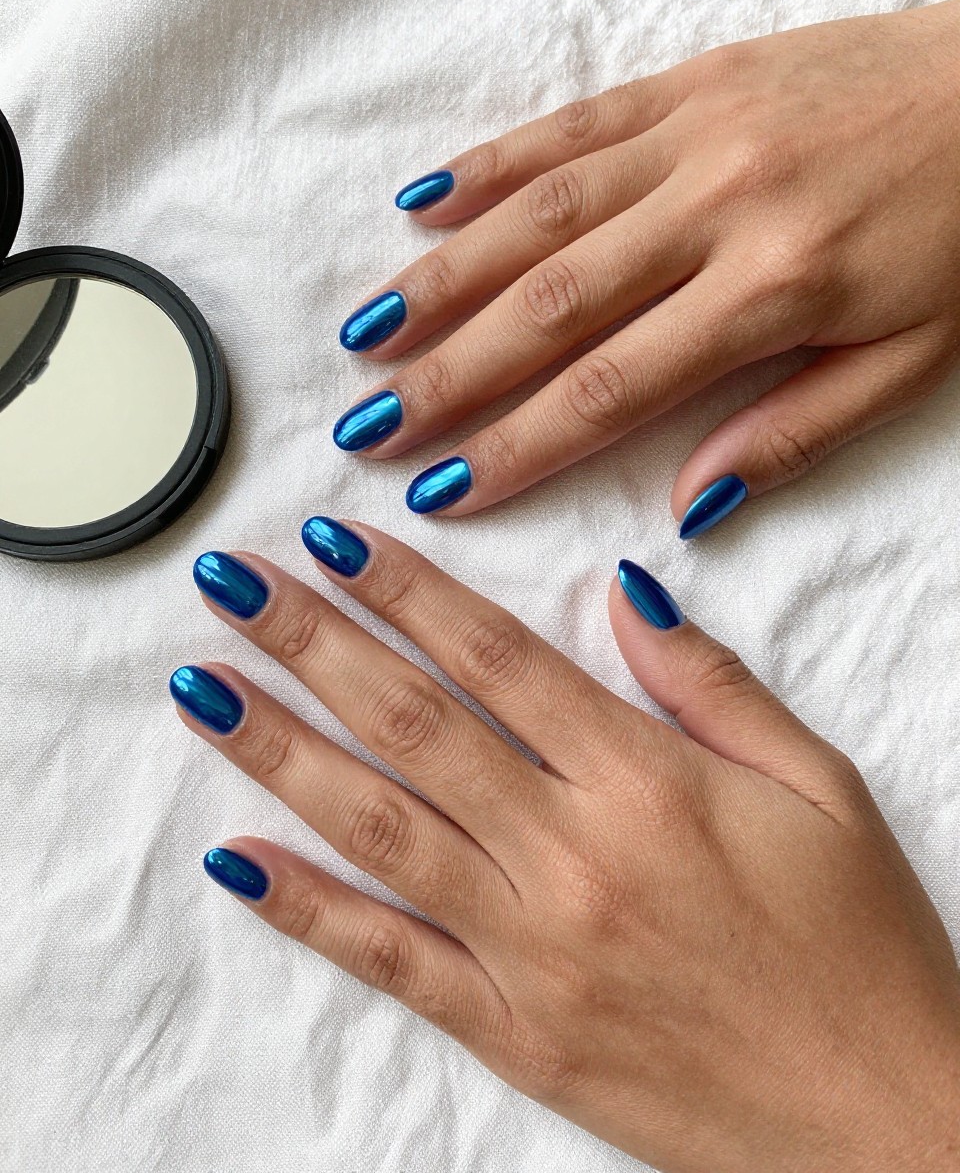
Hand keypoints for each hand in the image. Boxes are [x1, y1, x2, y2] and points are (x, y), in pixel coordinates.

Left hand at [172, 524, 959, 1171]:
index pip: (496, 657)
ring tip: (205, 687)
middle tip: (231, 585)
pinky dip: (307, 910)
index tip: (332, 543)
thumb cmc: (859, 945)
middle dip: (311, 643)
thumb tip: (626, 589)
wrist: (883, 1124)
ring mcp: (532, 951)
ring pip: (379, 828)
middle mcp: (573, 856)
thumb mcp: (819, 786)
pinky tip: (237, 858)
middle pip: (414, 724)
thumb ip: (709, 681)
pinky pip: (391, 961)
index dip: (405, 590)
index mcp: (647, 781)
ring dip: (280, 752)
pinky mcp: (514, 1033)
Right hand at [332, 0, 959, 535]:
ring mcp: (695, 134)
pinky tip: (421, 202)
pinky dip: (490, 165)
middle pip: (549, 307)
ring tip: (364, 335)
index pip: (610, 389)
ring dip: (440, 277)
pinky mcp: (693, 79)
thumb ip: (791, 435)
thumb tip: (685, 510)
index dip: (516, 447)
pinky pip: (573, 123)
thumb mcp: (908, 363)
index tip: (439, 490)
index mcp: (772, 291)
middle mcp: (714, 208)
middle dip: (447, 375)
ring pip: (539, 215)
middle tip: (366, 427)